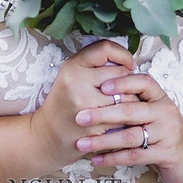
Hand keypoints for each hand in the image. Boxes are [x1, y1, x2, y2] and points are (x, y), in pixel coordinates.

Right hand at [31, 40, 135, 170]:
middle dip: (129, 81)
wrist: (49, 133)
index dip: (123, 54)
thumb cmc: (66, 101)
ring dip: (133, 100)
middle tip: (125, 88)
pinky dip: (128, 118)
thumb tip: (127, 60)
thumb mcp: (72, 75)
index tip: (128, 65)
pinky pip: (124, 117)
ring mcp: (86, 105)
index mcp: (72, 66)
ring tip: (126, 103)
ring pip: (128, 96)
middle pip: (121, 73)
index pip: (105, 48)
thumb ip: (95, 64)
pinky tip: (122, 118)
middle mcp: (77, 82)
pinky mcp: (94, 125)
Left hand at [75, 73, 182, 182]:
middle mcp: (165, 112)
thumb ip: (133, 102)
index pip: (143, 82)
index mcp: (160, 98)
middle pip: (130, 110)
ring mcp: (167, 133)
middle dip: (102, 114)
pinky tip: (97, 159)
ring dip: (103, 140)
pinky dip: (113, 158)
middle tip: (80, 117)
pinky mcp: (166, 154)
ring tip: (82, 143)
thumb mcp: (152, 112)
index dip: (122, 82)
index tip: (101, 86)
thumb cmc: (163, 132)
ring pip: (130, 136)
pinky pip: (134, 156)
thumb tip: (98, 89)